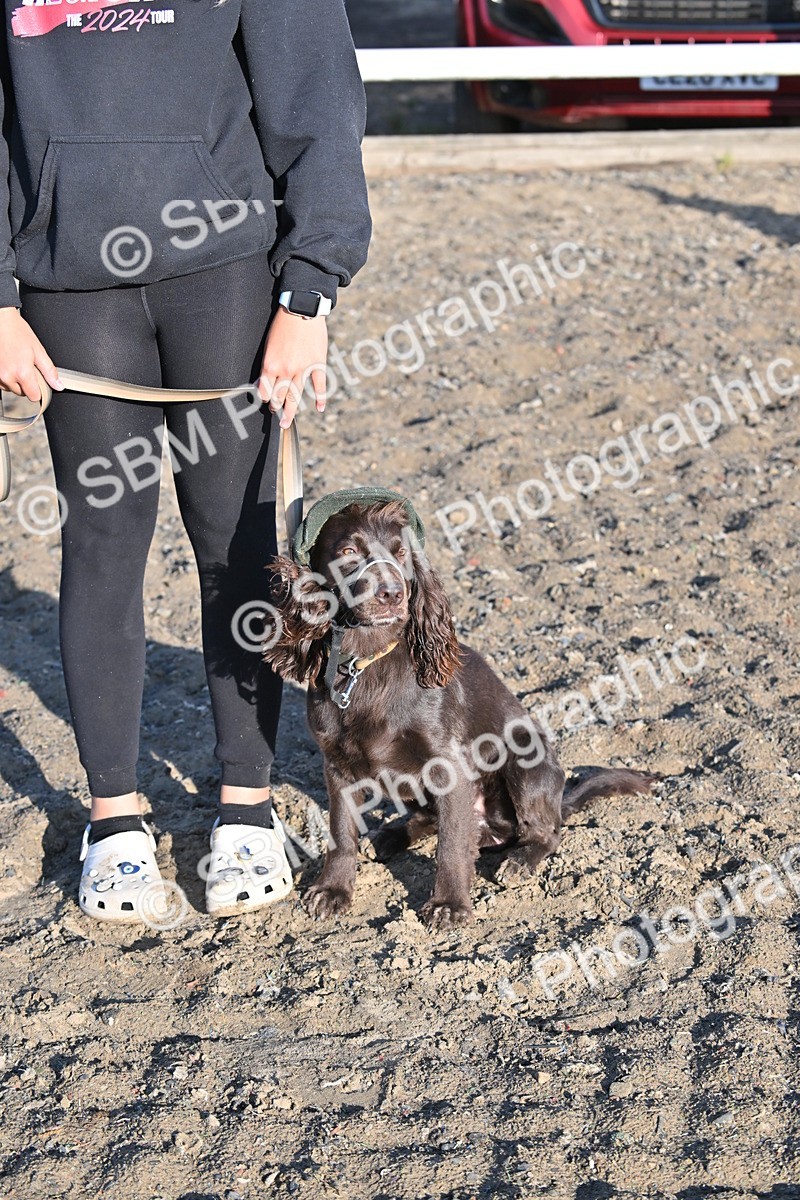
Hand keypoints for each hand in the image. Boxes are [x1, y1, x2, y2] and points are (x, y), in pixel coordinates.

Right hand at [0, 306, 62, 402]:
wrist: (1, 321)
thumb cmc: (18, 332)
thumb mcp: (39, 351)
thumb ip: (49, 371)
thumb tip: (58, 385)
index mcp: (22, 373)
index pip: (34, 396)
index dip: (39, 391)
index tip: (39, 383)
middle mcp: (7, 376)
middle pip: (22, 393)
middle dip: (27, 384)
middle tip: (27, 367)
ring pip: (10, 388)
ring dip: (15, 381)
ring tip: (16, 364)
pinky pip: (1, 383)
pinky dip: (5, 377)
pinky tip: (8, 364)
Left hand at [258, 306, 327, 428]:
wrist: (301, 310)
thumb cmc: (282, 325)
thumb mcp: (268, 345)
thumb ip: (268, 364)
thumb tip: (262, 380)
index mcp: (270, 365)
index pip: (265, 391)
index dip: (264, 399)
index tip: (266, 403)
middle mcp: (285, 371)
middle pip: (279, 397)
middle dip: (276, 408)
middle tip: (275, 415)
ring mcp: (302, 369)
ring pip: (295, 396)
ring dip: (290, 412)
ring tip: (286, 423)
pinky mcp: (317, 364)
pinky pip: (319, 385)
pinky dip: (320, 398)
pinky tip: (319, 408)